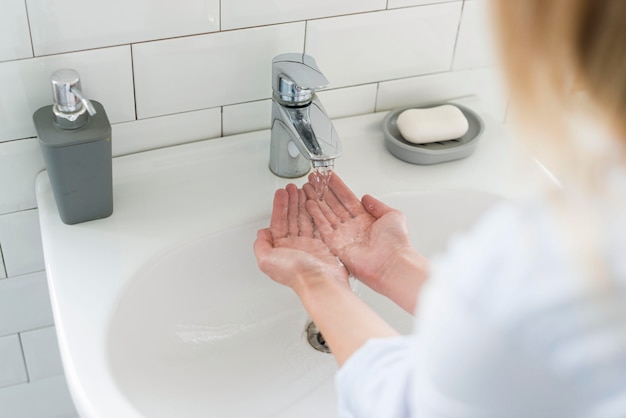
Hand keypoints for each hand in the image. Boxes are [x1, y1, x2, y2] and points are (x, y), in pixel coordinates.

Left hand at [254, 184, 348, 292]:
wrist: (321, 282)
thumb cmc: (297, 274)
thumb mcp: (266, 260)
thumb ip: (260, 246)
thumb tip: (261, 234)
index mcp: (281, 249)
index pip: (278, 222)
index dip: (279, 206)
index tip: (281, 193)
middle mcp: (294, 246)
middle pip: (291, 218)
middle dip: (291, 202)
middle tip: (292, 188)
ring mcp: (309, 245)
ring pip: (304, 219)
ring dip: (302, 204)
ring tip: (303, 190)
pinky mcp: (322, 245)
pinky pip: (318, 224)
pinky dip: (315, 212)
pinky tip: (315, 203)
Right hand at [303, 174, 427, 310]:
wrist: (391, 264)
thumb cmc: (396, 243)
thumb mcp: (393, 215)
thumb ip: (378, 205)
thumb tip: (367, 197)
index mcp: (365, 220)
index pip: (347, 199)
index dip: (337, 187)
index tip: (329, 177)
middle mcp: (352, 227)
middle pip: (334, 204)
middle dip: (323, 191)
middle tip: (314, 179)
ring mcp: (343, 236)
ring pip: (326, 213)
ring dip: (316, 200)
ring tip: (307, 188)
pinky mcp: (335, 245)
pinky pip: (322, 227)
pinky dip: (315, 215)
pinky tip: (309, 204)